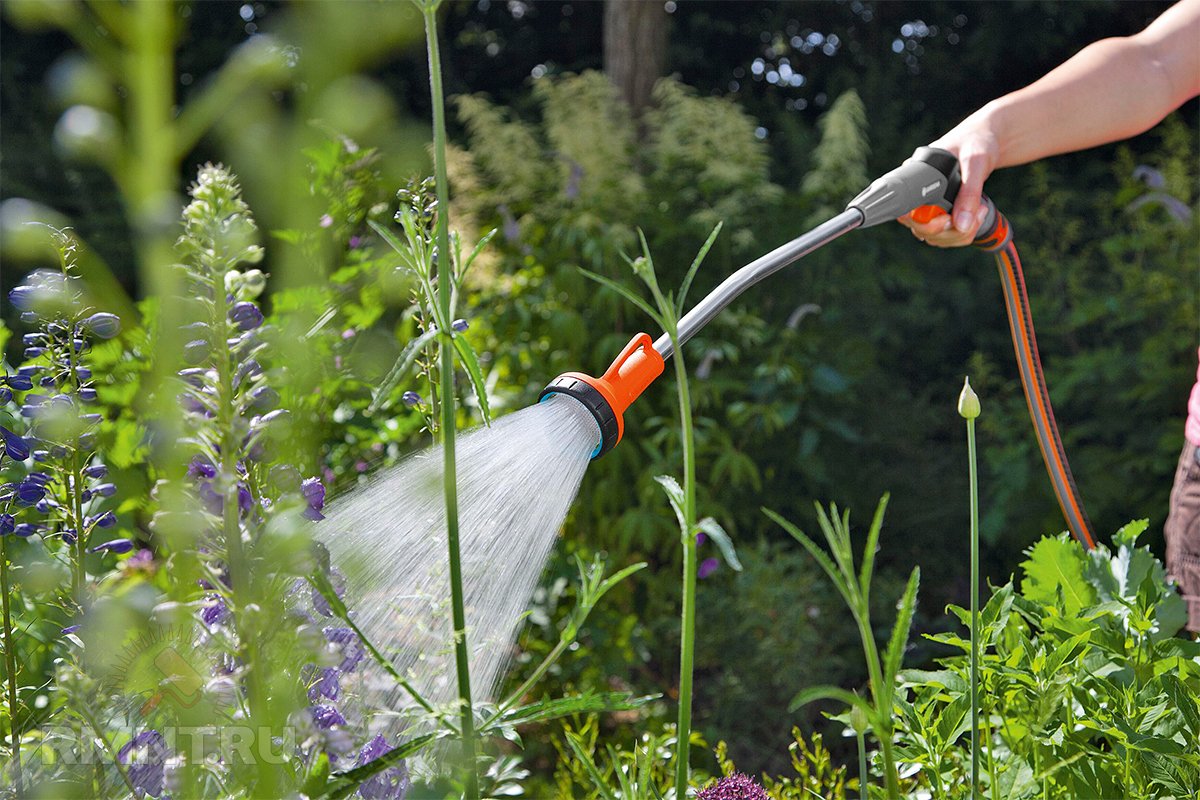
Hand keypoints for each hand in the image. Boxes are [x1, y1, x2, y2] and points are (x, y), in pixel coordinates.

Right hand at [898, 119, 999, 246]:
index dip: (920, 222)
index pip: (904, 211)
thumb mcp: (975, 162)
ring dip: (959, 233)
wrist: (986, 140)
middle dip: (949, 230)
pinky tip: (977, 215)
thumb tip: (961, 224)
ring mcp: (929, 206)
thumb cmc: (977, 142)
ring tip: (980, 210)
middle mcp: (918, 194)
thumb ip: (969, 192)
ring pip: (934, 237)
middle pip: (920, 229)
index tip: (945, 220)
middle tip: (972, 213)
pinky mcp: (941, 214)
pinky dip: (963, 233)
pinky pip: (945, 236)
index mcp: (916, 176)